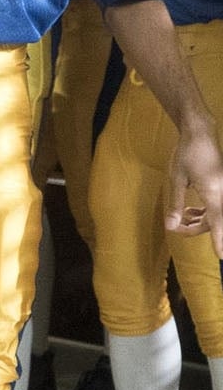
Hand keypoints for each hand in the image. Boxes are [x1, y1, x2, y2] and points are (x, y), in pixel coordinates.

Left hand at [166, 120, 222, 255]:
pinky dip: (206, 211)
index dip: (219, 240)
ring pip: (216, 215)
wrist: (200, 133)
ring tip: (183, 217)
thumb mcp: (176, 179)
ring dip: (201, 220)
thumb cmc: (186, 154)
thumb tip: (171, 226)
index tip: (221, 255)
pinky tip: (191, 209)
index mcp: (214, 193)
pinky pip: (217, 206)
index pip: (217, 223)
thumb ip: (176, 204)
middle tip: (176, 228)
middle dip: (196, 228)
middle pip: (215, 221)